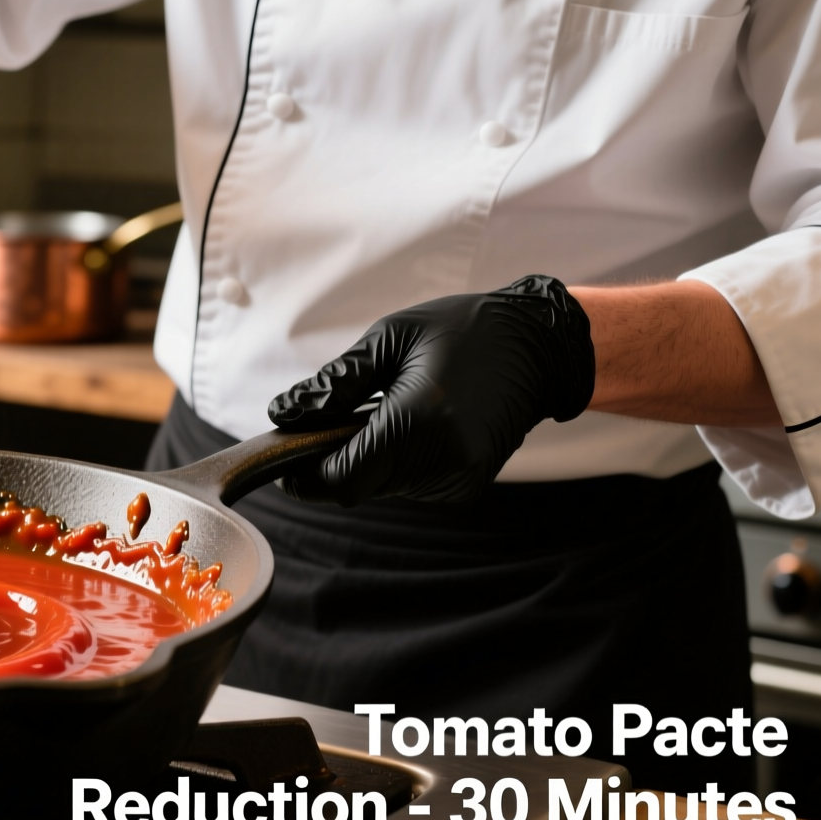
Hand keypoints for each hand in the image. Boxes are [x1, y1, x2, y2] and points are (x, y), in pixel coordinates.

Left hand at [268, 276, 596, 504]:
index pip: (341, 478)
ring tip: (385, 412)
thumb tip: (284, 413)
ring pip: (382, 489)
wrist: (537, 346)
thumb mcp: (390, 340)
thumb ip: (335, 383)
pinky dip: (396, 463)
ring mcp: (459, 478)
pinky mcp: (468, 484)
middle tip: (334, 421)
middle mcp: (442, 460)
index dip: (305, 475)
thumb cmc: (461, 331)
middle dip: (333, 463)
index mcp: (418, 421)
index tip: (287, 456)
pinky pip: (410, 486)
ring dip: (367, 461)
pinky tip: (413, 426)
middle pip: (357, 488)